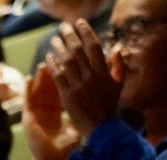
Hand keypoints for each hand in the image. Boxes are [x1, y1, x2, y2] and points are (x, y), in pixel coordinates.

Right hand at [22, 64, 81, 159]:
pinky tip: (29, 78)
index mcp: (60, 108)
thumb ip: (86, 112)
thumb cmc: (66, 146)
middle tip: (60, 57)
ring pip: (38, 89)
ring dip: (41, 76)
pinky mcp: (29, 118)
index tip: (77, 63)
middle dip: (55, 70)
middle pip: (51, 85)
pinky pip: (28, 100)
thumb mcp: (78, 125)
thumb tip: (100, 101)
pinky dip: (28, 88)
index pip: (65, 87)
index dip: (70, 74)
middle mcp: (47, 108)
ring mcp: (37, 112)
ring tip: (44, 63)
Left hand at [46, 20, 120, 136]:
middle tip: (63, 27)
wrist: (102, 128)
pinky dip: (52, 65)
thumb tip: (117, 48)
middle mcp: (91, 76)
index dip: (86, 32)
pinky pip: (58, 76)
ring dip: (59, 48)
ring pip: (66, 61)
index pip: (95, 46)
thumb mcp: (118, 85)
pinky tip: (48, 58)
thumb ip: (118, 65)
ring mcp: (78, 86)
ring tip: (54, 40)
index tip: (80, 23)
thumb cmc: (110, 106)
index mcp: (104, 72)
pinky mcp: (67, 95)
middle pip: (78, 50)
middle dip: (70, 36)